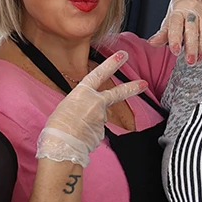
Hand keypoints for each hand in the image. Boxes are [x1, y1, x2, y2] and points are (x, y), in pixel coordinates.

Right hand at [36, 51, 146, 166]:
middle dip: (131, 87)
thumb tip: (86, 111)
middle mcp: (96, 104)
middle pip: (117, 94)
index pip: (99, 74)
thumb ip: (80, 104)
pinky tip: (78, 137)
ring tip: (74, 129)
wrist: (62, 145)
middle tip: (143, 84)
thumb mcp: (65, 106)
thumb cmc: (57, 126)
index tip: (122, 55)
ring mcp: (101, 118)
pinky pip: (95, 131)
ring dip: (89, 123)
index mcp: (83, 93)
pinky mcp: (102, 133)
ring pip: (98, 118)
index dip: (111, 63)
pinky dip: (88, 134)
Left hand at [148, 0, 201, 64]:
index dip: (175, 38)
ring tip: (200, 58)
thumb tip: (152, 43)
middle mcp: (191, 8)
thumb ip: (164, 32)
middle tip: (190, 61)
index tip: (175, 51)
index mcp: (178, 9)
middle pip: (192, 29)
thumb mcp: (171, 15)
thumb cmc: (184, 3)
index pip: (175, 24)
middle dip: (191, 47)